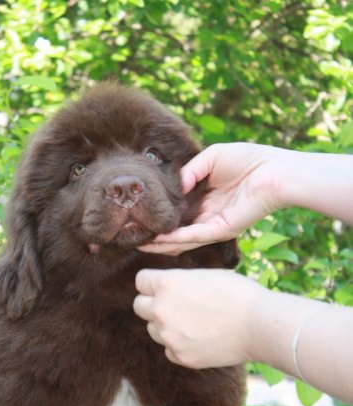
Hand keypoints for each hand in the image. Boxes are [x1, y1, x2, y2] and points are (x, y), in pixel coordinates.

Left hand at [133, 268, 260, 368]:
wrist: (259, 325)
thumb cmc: (238, 294)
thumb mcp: (204, 275)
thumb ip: (179, 282)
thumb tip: (166, 287)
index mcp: (167, 284)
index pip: (140, 281)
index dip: (152, 283)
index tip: (163, 287)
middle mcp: (161, 310)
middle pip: (139, 306)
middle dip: (152, 304)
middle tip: (175, 305)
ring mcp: (168, 336)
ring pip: (153, 329)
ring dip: (165, 326)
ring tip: (193, 322)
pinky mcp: (179, 356)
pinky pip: (168, 349)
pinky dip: (179, 345)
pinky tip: (200, 338)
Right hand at [139, 143, 284, 255]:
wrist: (275, 169)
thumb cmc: (248, 160)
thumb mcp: (211, 158)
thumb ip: (190, 172)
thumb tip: (173, 186)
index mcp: (205, 201)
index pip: (178, 213)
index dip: (160, 215)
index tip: (139, 215)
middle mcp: (207, 217)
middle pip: (176, 231)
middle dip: (155, 235)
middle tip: (132, 237)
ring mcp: (214, 226)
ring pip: (182, 240)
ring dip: (160, 243)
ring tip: (138, 244)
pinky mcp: (221, 230)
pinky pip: (194, 237)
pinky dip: (175, 240)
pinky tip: (157, 241)